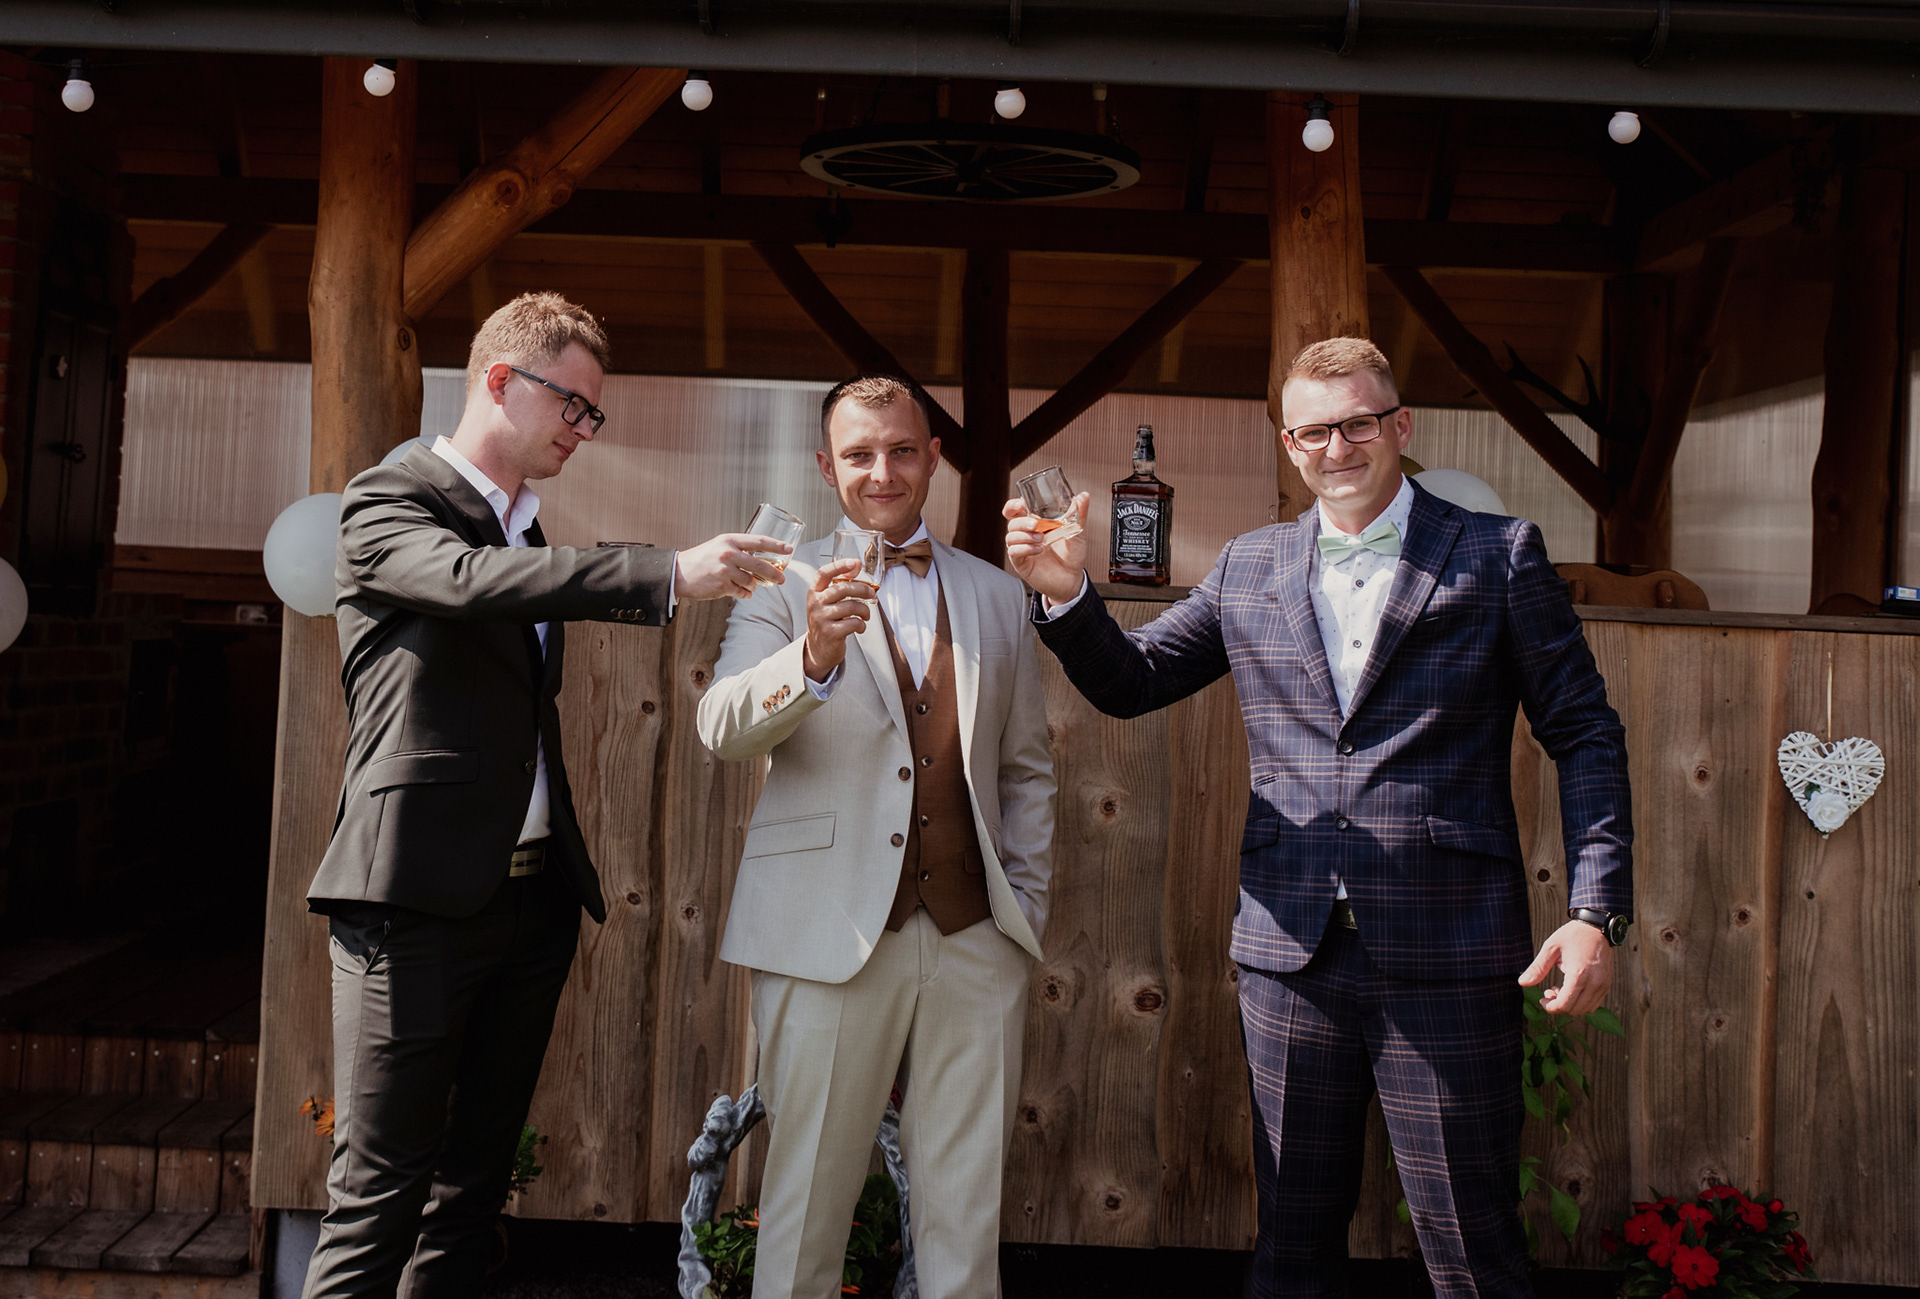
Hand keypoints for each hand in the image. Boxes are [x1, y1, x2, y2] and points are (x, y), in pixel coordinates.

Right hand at [674, 533, 791, 599]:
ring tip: (747, 585)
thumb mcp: (719, 546)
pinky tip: (741, 592)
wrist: (679, 573)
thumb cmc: (701, 559)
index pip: (759, 541)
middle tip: (782, 579)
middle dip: (774, 573)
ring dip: (753, 585)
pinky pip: (742, 592)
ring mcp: (725, 570)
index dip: (776, 545)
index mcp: (729, 540)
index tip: (789, 549)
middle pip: (760, 564)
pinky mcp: (722, 585)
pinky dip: (745, 594)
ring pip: (751, 581)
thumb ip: (739, 549)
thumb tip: (762, 559)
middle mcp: (728, 553)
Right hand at [803, 558, 870, 679]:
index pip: (824, 573)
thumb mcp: (828, 601)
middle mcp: (815, 604)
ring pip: (852, 606)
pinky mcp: (830, 633)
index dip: (840, 566)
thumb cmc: (827, 621)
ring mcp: (821, 618)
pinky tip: (860, 626)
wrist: (819, 649)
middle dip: (863, 589)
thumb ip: (840, 584)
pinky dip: (862, 624)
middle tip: (872, 595)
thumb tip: (856, 566)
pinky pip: (853, 623)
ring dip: (865, 610)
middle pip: (843, 588)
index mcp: (815, 592)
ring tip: (866, 615)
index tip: (855, 563)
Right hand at [1003, 492, 1089, 604]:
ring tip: (1041, 539)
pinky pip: (1014, 552)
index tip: (1020, 503)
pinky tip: (1038, 550)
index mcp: (1036, 523)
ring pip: (1010, 537)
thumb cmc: (1072, 554)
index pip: (1015, 511)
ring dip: (1024, 536)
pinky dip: (1025, 549)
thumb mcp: (1078, 531)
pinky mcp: (1021, 563)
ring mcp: (1022, 549)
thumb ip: (1079, 514)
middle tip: (1035, 525)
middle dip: (1021, 522)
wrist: (1073, 578)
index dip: (1013, 506)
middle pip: (1012, 522)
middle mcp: (1026, 535)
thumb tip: (1084, 495)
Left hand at [1519, 920, 1613, 1015]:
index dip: (1550, 1007)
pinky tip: (1572, 990)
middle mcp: (1594, 983)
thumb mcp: (1551, 948)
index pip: (1564, 1004)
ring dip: (1570, 1006)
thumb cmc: (1572, 935)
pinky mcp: (1606, 985)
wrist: (1596, 927)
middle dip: (1558, 1007)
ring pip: (1585, 1010)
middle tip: (1549, 992)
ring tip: (1560, 990)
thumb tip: (1522, 983)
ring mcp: (1603, 985)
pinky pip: (1594, 1004)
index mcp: (1579, 975)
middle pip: (1574, 1010)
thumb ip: (1537, 968)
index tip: (1542, 998)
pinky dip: (1581, 1003)